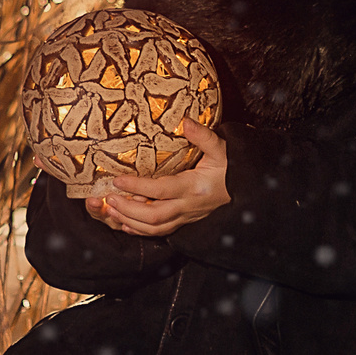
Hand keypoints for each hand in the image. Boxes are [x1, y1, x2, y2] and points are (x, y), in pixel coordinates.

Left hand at [84, 120, 229, 236]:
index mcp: (194, 187)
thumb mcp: (221, 148)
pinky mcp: (185, 222)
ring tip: (111, 211)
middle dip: (127, 209)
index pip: (160, 190)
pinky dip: (140, 231)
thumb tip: (185, 122)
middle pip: (153, 216)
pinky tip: (125, 225)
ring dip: (130, 222)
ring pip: (154, 228)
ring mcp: (186, 217)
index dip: (137, 186)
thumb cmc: (232, 167)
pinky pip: (161, 232)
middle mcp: (188, 206)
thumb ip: (203, 136)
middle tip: (108, 198)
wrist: (247, 188)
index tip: (117, 180)